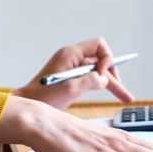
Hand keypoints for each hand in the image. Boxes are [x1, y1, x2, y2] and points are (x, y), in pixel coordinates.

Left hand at [13, 38, 133, 109]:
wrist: (27, 105)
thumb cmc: (43, 97)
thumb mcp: (70, 89)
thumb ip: (90, 81)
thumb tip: (104, 78)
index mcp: (71, 53)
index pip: (99, 46)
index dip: (106, 60)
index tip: (101, 77)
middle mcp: (73, 57)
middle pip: (101, 59)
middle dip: (113, 73)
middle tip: (122, 89)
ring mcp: (72, 66)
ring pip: (98, 70)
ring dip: (111, 81)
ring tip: (125, 96)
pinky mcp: (72, 76)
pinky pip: (91, 77)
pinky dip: (101, 84)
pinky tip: (112, 92)